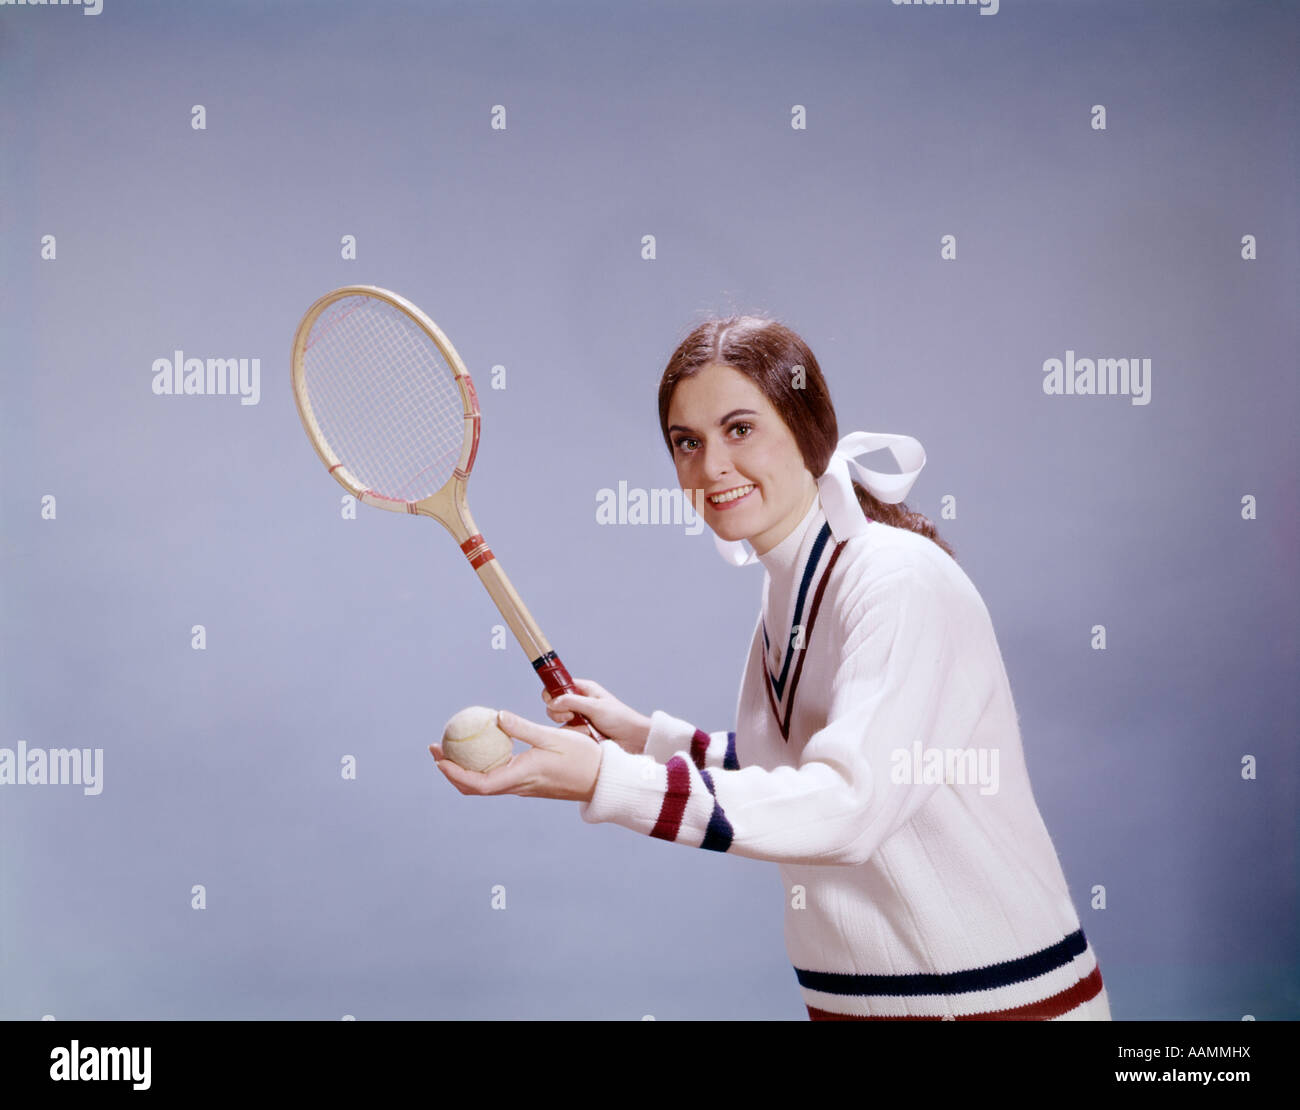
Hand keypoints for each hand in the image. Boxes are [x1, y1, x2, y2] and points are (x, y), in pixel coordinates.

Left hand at [428, 709, 603, 801]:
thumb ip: (522, 728)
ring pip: (485, 784)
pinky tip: (485, 749)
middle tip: (438, 749)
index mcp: (521, 776)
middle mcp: (519, 786)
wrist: (604, 779)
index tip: (439, 758)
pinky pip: (498, 778)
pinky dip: (483, 767)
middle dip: (452, 770)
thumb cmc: (582, 757)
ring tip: (454, 748)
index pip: (478, 783)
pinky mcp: (531, 783)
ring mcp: (524, 786)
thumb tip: (496, 717)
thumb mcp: (552, 737)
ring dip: (464, 769)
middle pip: (475, 787)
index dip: (454, 773)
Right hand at [542, 678, 651, 754]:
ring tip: (585, 729)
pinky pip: (568, 734)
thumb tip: (552, 702)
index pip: (558, 686)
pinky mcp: (581, 733)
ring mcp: (579, 718)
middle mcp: (579, 702)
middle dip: (558, 713)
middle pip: (554, 705)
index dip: (552, 693)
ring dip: (569, 726)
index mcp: (584, 689)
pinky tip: (588, 736)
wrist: (633, 739)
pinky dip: (575, 735)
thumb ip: (572, 702)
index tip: (554, 703)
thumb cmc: (620, 718)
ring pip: (559, 721)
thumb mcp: (596, 707)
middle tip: (571, 717)